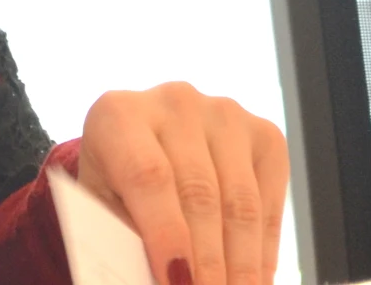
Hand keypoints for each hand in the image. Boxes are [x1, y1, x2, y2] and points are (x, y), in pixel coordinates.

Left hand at [76, 83, 287, 284]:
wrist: (145, 148)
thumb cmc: (117, 189)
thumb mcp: (102, 213)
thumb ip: (121, 243)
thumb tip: (157, 279)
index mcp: (119, 115)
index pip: (148, 176)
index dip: (166, 235)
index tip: (177, 283)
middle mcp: (175, 102)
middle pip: (200, 194)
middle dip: (207, 264)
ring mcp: (225, 114)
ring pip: (240, 203)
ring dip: (240, 265)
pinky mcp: (263, 135)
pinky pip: (268, 203)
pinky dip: (263, 252)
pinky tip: (254, 280)